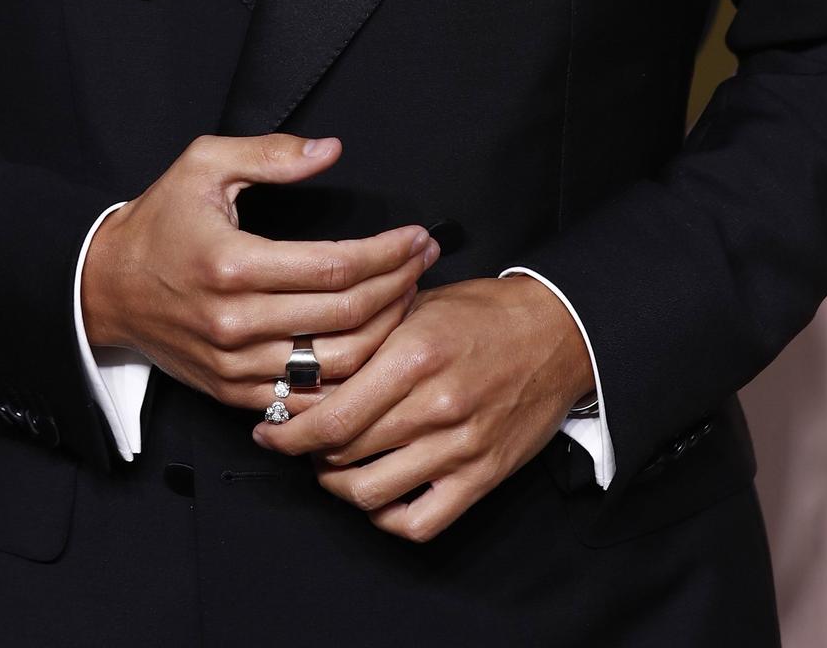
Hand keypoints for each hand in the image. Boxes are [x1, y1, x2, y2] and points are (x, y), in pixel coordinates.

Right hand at [80, 132, 441, 416]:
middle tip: (424, 260)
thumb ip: (270, 154)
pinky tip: (371, 344)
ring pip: (335, 365)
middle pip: (345, 317)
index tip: (417, 236)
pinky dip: (348, 376)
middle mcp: (235, 321)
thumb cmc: (159, 220)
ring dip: (384, 333)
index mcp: (233, 263)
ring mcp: (235, 365)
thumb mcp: (204, 164)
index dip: (388, 253)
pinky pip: (307, 396)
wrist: (104, 288)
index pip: (336, 267)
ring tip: (406, 296)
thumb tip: (330, 149)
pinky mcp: (233, 392)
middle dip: (398, 286)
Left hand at [249, 273, 592, 541]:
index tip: (269, 429)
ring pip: (372, 492)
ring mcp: (459, 447)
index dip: (288, 430)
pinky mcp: (481, 477)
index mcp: (413, 356)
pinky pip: (419, 521)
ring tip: (331, 466)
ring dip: (339, 484)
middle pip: (344, 452)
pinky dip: (387, 516)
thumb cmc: (484, 314)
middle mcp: (435, 405)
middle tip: (296, 441)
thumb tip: (308, 367)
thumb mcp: (418, 305)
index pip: (331, 414)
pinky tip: (377, 494)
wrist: (557, 333)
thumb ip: (367, 336)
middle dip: (307, 452)